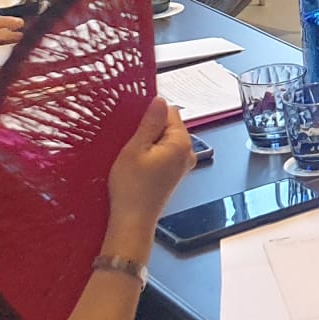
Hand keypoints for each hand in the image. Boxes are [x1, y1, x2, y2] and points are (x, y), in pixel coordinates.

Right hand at [105, 98, 193, 241]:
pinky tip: (137, 164)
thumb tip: (159, 100)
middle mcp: (187, 152)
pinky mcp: (174, 173)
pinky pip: (164, 153)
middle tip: (131, 142)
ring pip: (164, 139)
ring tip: (133, 155)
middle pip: (168, 126)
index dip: (150, 113)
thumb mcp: (135, 149)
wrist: (132, 220)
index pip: (170, 111)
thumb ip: (149, 123)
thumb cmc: (132, 188)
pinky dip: (151, 154)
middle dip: (149, 129)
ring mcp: (182, 164)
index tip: (134, 122)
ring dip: (148, 142)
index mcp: (181, 143)